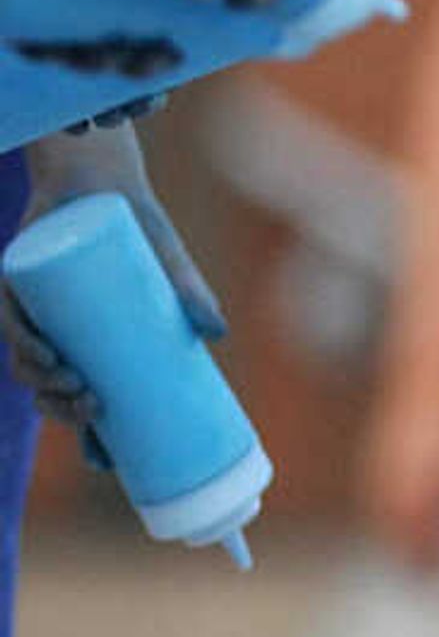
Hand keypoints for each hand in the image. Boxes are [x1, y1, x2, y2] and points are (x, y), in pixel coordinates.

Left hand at [0, 181, 224, 452]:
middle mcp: (54, 332)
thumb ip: (192, 295)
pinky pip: (10, 322)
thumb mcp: (169, 265)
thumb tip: (219, 335)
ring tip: (72, 384)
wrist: (99, 175)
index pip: (81, 398)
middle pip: (50, 389)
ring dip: (43, 385)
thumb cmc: (136, 227)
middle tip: (93, 412)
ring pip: (25, 363)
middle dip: (65, 412)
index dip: (87, 435)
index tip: (103, 462)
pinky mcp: (14, 282)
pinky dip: (23, 341)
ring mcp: (31, 311)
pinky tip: (40, 353)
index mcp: (86, 341)